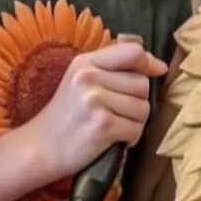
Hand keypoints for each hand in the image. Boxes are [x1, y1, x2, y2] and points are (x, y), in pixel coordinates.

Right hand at [23, 42, 167, 179]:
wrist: (41, 147)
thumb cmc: (67, 115)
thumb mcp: (82, 79)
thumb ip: (116, 66)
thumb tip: (159, 66)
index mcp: (85, 62)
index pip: (133, 52)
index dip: (147, 64)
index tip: (150, 75)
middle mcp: (89, 77)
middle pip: (143, 84)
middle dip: (136, 102)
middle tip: (114, 112)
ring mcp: (94, 101)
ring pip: (143, 108)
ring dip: (134, 122)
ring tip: (111, 125)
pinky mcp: (102, 125)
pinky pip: (136, 129)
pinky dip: (129, 139)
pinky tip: (111, 139)